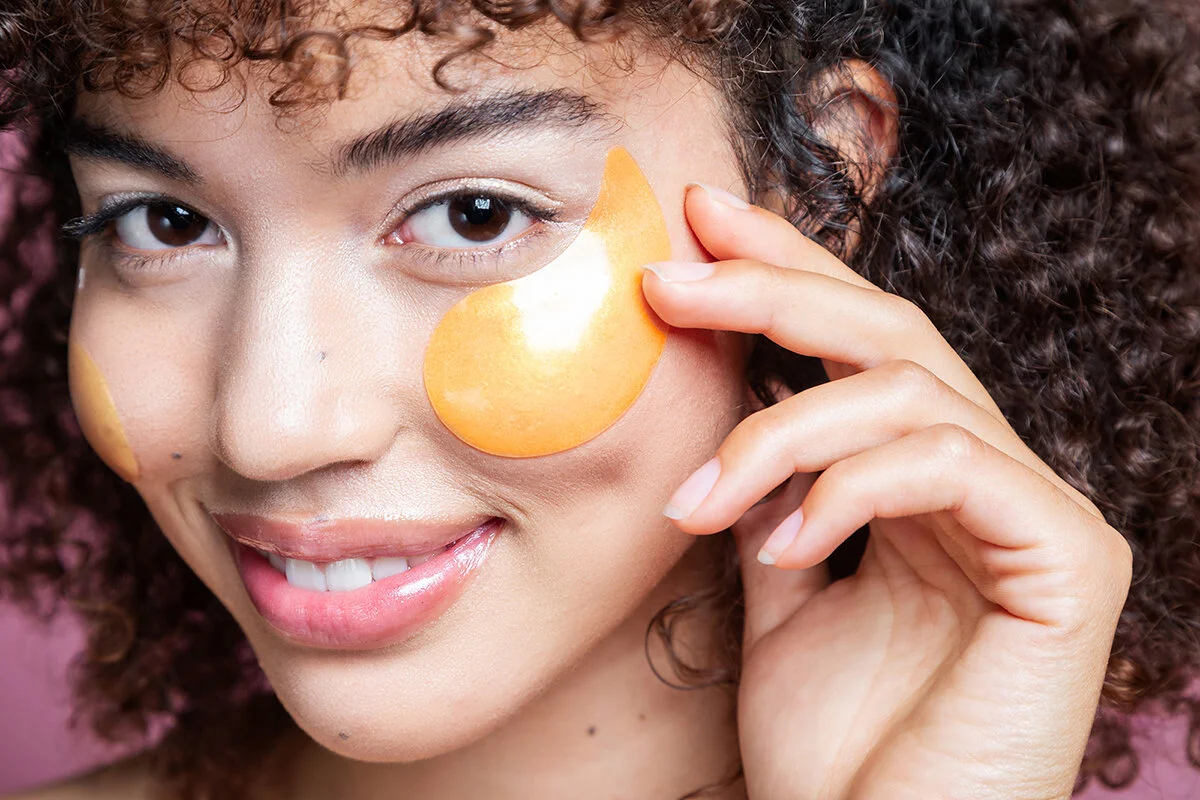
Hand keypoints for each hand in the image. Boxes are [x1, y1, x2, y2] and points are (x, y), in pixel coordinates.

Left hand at [641, 184, 1132, 799]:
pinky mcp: (1071, 561)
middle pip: (889, 332)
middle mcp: (989, 479)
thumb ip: (771, 492)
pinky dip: (849, 487)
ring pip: (905, 392)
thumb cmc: (830, 747)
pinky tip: (781, 544)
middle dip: (773, 287)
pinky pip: (951, 463)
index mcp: (925, 481)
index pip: (857, 345)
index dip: (786, 269)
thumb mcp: (778, 591)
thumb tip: (724, 395)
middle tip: (672, 272)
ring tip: (696, 500)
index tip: (698, 224)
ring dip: (777, 434)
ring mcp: (1036, 514)